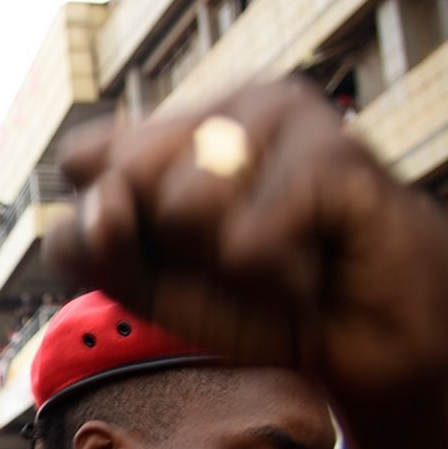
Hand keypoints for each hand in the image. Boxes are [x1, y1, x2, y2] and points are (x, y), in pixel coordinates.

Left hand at [47, 78, 447, 448]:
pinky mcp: (338, 155)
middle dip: (171, 248)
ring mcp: (289, 117)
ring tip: (284, 259)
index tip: (175, 250)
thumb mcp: (144, 282)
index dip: (110, 228)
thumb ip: (87, 243)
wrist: (365, 346)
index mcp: (183, 122)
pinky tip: (318, 266)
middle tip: (238, 256)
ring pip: (185, 208)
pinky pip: (248, 245)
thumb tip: (103, 206)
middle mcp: (232, 102)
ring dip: (230, 267)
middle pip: (126, 180)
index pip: (82, 157)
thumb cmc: (255, 303)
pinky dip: (275, 281)